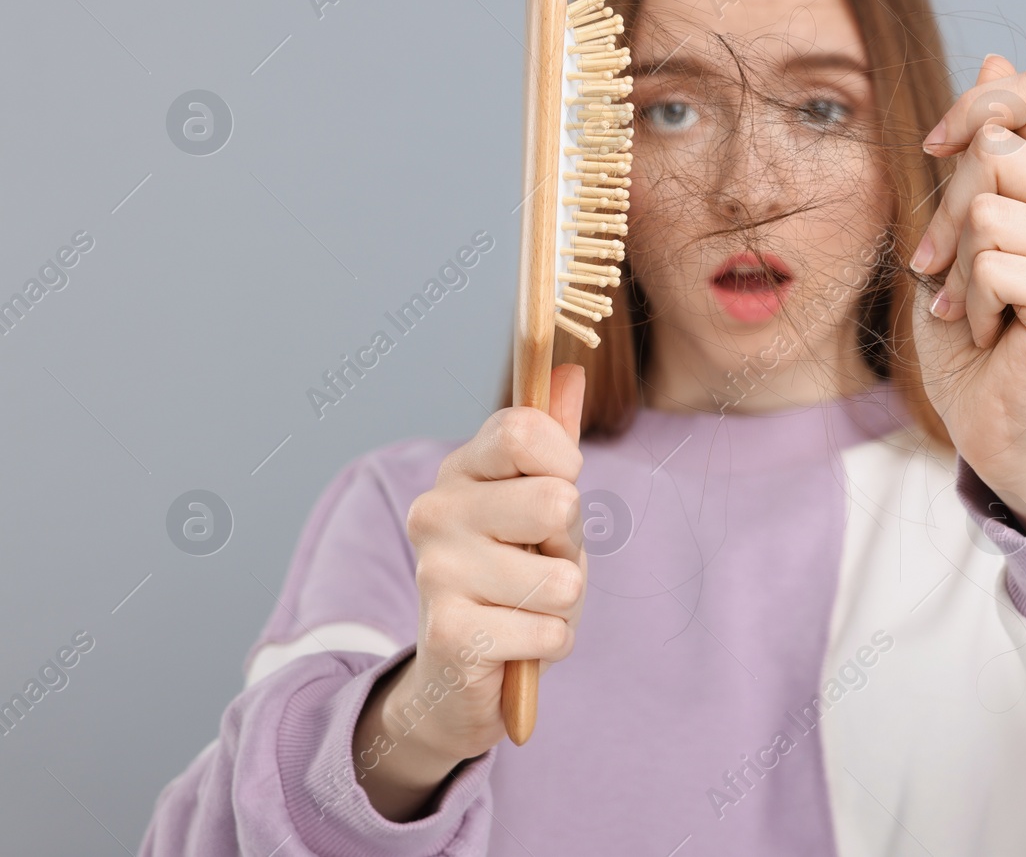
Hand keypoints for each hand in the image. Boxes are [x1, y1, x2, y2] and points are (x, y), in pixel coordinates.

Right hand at [353, 364, 587, 820]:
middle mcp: (436, 511)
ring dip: (563, 603)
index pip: (525, 430)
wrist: (458, 673)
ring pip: (562, 578)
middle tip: (540, 563)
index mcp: (460, 470)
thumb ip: (553, 441)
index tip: (558, 488)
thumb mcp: (538, 504)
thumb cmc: (511, 576)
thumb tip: (571, 370)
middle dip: (571, 544)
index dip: (565, 463)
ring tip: (527, 607)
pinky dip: (551, 643)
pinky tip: (517, 644)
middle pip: (556, 501)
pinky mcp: (452, 635)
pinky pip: (551, 631)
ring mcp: (437, 572)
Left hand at [910, 55, 1025, 533]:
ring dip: (958, 266)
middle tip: (946, 269)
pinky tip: (991, 331)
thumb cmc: (967, 320)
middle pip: (997, 150)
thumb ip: (979, 150)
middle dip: (947, 211)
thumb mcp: (960, 221)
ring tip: (975, 304)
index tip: (935, 150)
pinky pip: (993, 263)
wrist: (984, 413)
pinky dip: (970, 304)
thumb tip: (996, 60)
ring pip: (988, 209)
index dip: (973, 109)